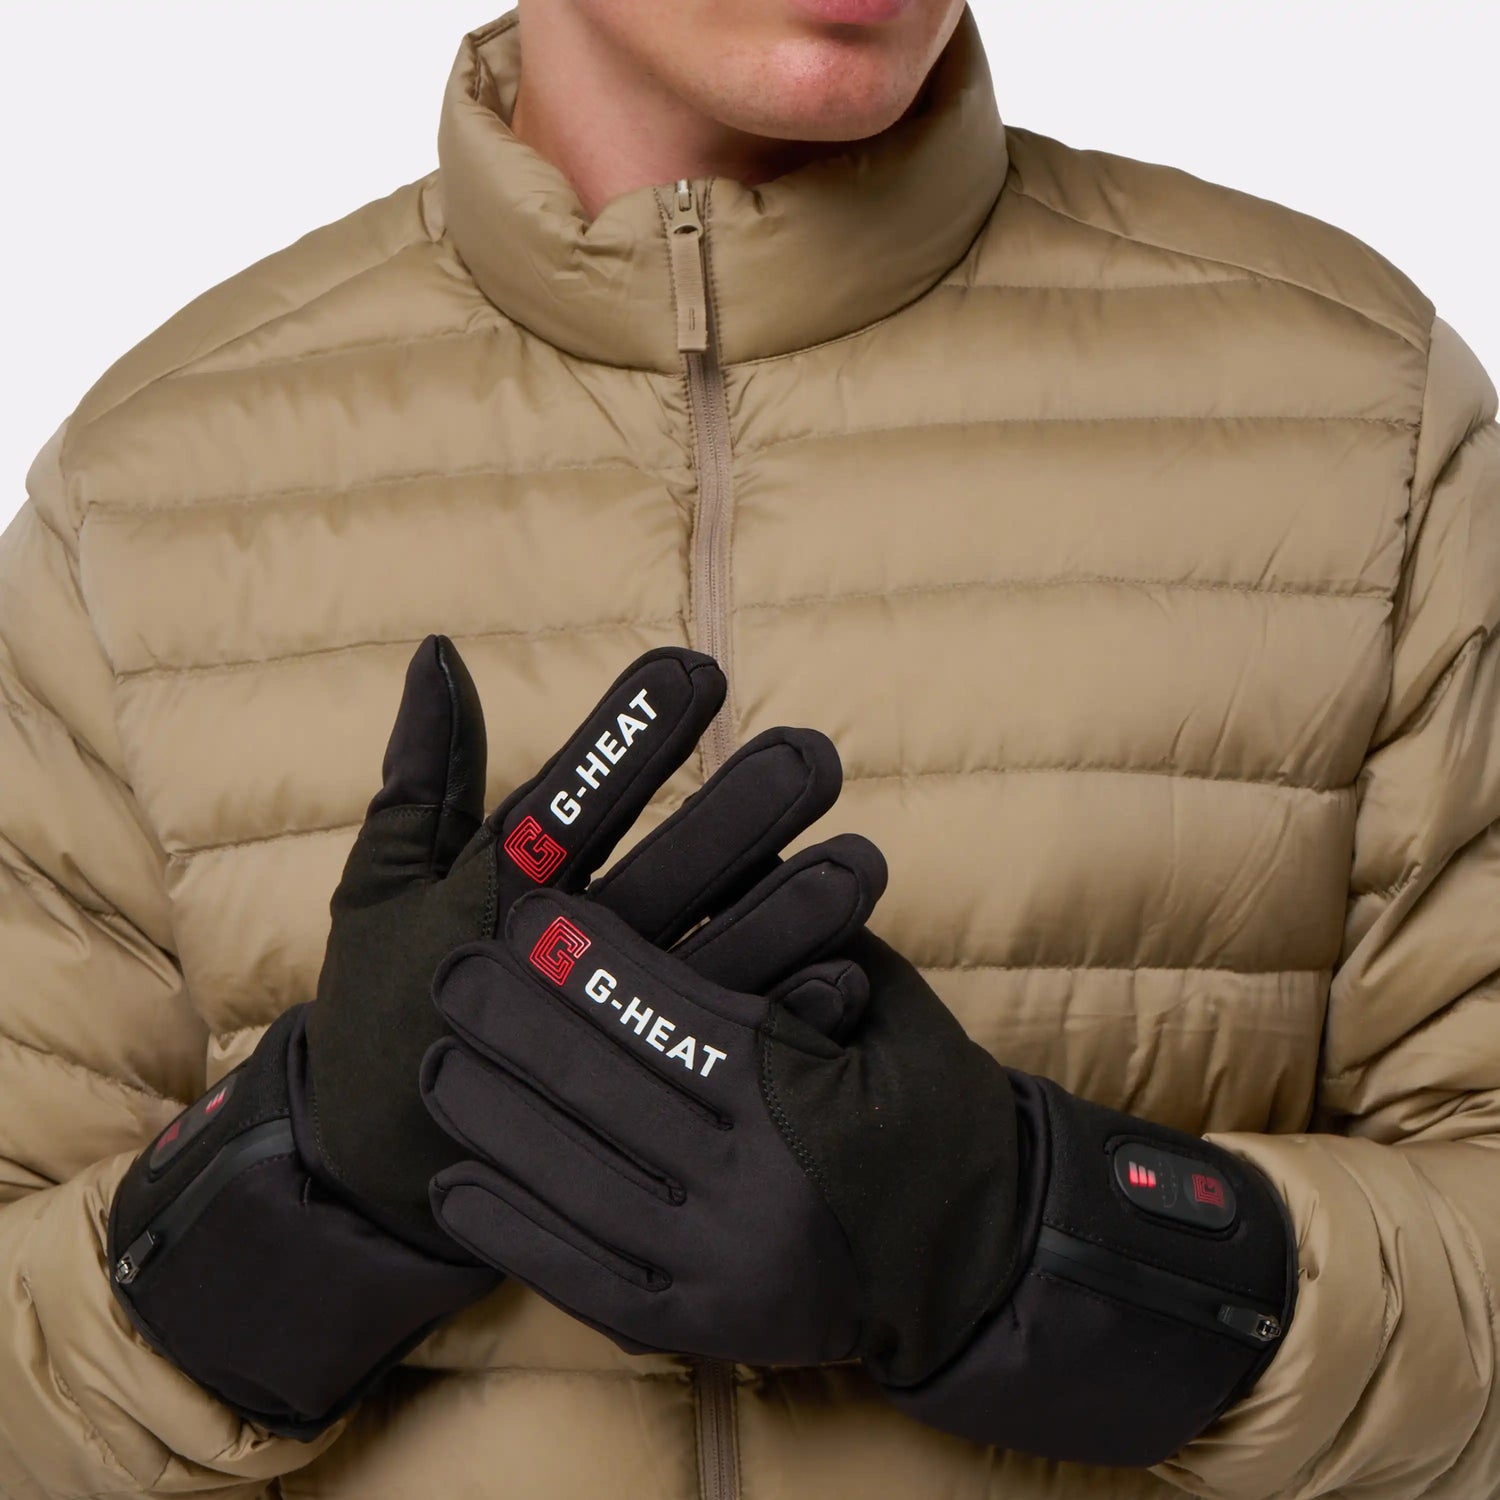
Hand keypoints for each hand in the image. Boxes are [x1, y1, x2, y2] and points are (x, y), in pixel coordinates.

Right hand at [107, 636, 885, 1433]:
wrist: (375, 1176)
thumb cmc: (380, 1005)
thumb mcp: (379, 885)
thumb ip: (421, 773)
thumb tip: (438, 652)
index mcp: (495, 898)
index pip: (569, 802)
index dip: (629, 738)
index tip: (697, 671)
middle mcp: (558, 965)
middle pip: (660, 880)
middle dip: (739, 817)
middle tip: (813, 756)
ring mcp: (606, 1039)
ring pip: (711, 968)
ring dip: (790, 916)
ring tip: (862, 864)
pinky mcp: (642, 1101)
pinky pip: (727, 1062)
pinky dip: (787, 1023)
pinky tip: (851, 976)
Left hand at [420, 910, 1294, 1468]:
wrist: (982, 1260)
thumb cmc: (937, 1111)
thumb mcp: (889, 1006)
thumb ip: (805, 939)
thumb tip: (717, 863)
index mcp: (800, 1088)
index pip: (667, 1009)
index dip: (587, 959)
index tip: (528, 913)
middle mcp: (751, 1179)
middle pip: (603, 1087)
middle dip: (514, 1021)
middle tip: (450, 971)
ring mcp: (720, 1264)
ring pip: (575, 1181)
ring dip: (493, 1117)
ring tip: (433, 1065)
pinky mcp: (699, 1326)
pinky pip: (584, 1278)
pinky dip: (511, 1232)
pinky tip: (456, 1185)